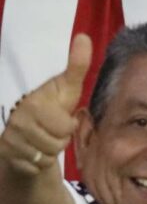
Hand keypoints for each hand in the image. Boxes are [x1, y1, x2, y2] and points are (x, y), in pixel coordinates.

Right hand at [0, 33, 88, 176]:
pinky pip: (36, 166)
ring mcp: (10, 138)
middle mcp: (18, 120)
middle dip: (61, 139)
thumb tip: (83, 37)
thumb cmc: (51, 109)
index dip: (68, 125)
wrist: (24, 136)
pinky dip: (39, 162)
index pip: (66, 126)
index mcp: (34, 103)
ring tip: (44, 139)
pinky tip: (34, 151)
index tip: (60, 117)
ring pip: (48, 155)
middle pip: (58, 142)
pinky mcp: (7, 155)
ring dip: (51, 151)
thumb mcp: (66, 89)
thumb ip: (77, 66)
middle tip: (53, 130)